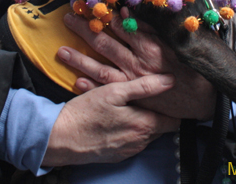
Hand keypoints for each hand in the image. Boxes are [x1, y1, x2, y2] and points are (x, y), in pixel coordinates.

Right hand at [42, 74, 179, 165]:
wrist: (60, 138)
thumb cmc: (86, 113)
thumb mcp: (114, 91)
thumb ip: (144, 86)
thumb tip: (170, 80)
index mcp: (144, 125)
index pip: (174, 120)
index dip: (173, 107)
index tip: (168, 97)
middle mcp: (140, 142)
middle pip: (162, 127)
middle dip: (158, 113)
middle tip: (147, 99)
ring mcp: (129, 151)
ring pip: (147, 134)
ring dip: (142, 122)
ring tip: (130, 107)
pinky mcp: (118, 156)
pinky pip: (133, 142)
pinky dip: (130, 131)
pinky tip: (117, 119)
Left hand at [60, 10, 216, 120]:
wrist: (204, 98)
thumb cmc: (195, 65)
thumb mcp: (178, 40)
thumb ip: (154, 26)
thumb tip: (131, 10)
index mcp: (150, 45)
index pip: (121, 26)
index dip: (103, 15)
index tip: (88, 5)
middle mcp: (137, 62)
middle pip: (104, 43)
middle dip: (85, 30)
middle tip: (67, 19)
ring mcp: (132, 81)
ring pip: (100, 67)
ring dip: (80, 58)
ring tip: (61, 51)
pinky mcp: (133, 96)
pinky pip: (108, 91)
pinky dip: (90, 86)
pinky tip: (76, 81)